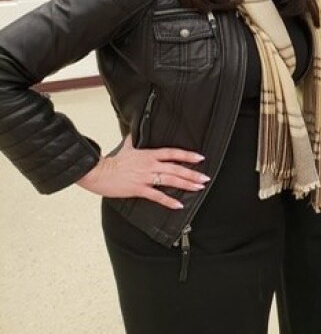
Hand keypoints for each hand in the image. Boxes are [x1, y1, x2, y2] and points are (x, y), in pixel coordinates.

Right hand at [76, 135, 208, 209]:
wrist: (98, 172)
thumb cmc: (112, 161)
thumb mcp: (126, 146)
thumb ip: (133, 140)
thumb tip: (134, 132)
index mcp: (149, 154)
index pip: (173, 153)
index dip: (187, 155)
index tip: (200, 158)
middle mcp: (150, 165)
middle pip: (176, 168)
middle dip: (192, 173)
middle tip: (205, 177)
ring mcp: (145, 178)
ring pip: (170, 181)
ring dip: (186, 184)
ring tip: (198, 187)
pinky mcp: (139, 189)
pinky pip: (157, 196)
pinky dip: (169, 201)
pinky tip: (179, 204)